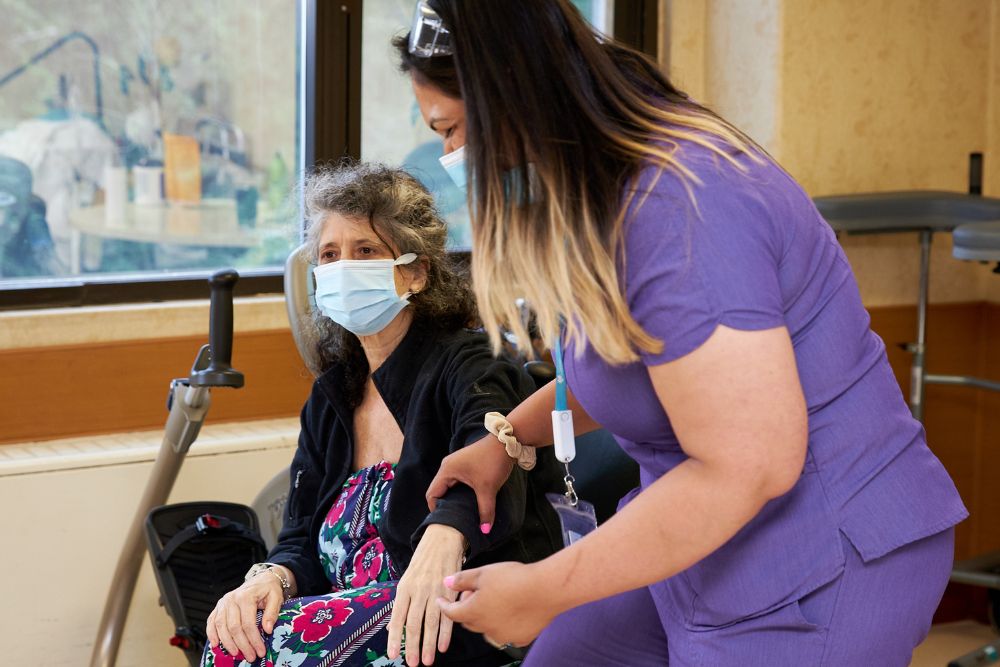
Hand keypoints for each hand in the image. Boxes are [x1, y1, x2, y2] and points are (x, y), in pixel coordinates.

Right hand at [205, 568, 284, 660]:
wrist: (262, 579)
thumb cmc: (269, 589)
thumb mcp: (276, 598)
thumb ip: (272, 613)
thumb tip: (267, 629)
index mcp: (246, 596)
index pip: (248, 623)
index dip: (254, 640)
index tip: (260, 651)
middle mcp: (232, 599)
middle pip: (234, 627)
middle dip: (242, 645)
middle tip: (250, 656)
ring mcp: (223, 603)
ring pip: (221, 627)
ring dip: (228, 643)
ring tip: (236, 653)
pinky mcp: (219, 606)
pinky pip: (211, 621)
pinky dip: (212, 633)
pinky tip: (215, 644)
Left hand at [387, 524, 466, 665]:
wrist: (444, 537)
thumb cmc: (423, 560)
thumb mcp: (407, 578)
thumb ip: (401, 604)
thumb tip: (392, 628)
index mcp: (405, 587)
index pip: (398, 617)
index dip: (395, 637)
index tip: (392, 655)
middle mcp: (419, 589)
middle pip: (414, 623)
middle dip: (412, 646)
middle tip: (412, 664)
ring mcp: (435, 590)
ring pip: (431, 622)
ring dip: (429, 644)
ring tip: (426, 660)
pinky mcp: (451, 589)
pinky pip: (448, 614)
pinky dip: (445, 632)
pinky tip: (442, 645)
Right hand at [426, 435, 514, 530]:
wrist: (506, 441)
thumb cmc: (493, 461)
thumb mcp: (488, 488)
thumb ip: (485, 510)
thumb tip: (485, 530)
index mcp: (447, 470)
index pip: (432, 494)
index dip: (436, 510)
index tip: (446, 523)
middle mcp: (448, 466)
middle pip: (439, 491)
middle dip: (445, 506)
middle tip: (453, 521)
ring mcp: (456, 464)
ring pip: (449, 487)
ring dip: (453, 499)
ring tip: (461, 514)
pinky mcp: (465, 465)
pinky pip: (456, 482)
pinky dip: (460, 492)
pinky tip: (469, 502)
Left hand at [437, 561, 556, 647]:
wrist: (546, 589)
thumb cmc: (514, 579)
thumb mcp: (484, 573)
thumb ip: (463, 580)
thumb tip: (446, 583)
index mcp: (473, 613)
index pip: (451, 613)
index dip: (444, 605)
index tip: (441, 600)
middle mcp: (486, 629)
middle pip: (469, 621)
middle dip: (467, 608)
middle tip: (473, 592)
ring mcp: (504, 636)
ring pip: (487, 628)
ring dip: (486, 617)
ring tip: (495, 599)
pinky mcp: (520, 638)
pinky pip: (507, 632)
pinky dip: (505, 623)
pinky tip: (513, 609)